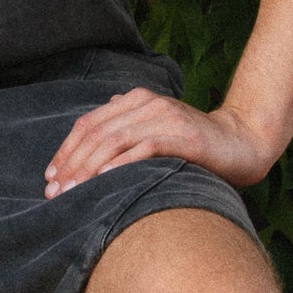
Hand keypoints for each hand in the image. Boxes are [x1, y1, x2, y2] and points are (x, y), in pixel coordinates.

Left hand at [42, 89, 275, 199]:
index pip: (89, 123)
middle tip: (54, 192)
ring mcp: (165, 118)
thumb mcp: (154, 133)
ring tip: (71, 192)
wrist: (241, 143)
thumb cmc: (193, 146)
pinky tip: (102, 183)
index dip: (66, 151)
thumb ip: (126, 131)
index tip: (50, 177)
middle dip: (71, 164)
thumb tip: (89, 144)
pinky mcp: (182, 136)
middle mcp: (147, 103)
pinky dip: (119, 165)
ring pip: (113, 141)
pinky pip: (142, 149)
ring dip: (87, 169)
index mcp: (135, 100)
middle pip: (96, 133)